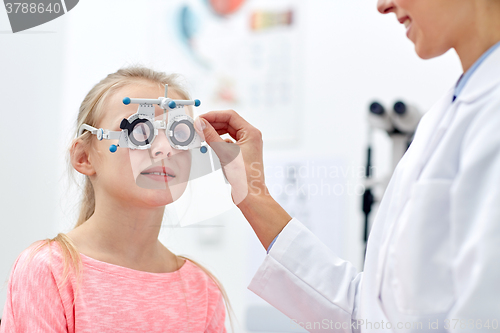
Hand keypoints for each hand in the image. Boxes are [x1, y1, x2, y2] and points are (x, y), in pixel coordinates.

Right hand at [195, 110, 291, 249]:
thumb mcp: (225, 153)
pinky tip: (210, 144)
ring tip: (202, 134)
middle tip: (199, 126)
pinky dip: (218, 141)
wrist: (250, 195)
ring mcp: (246, 145)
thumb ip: (211, 136)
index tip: (201, 119)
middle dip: (213, 123)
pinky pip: (228, 142)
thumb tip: (202, 124)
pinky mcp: (241, 154)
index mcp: (251, 133)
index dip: (214, 115)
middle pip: (229, 122)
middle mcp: (250, 137)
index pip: (230, 116)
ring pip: (228, 132)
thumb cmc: (245, 177)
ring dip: (214, 132)